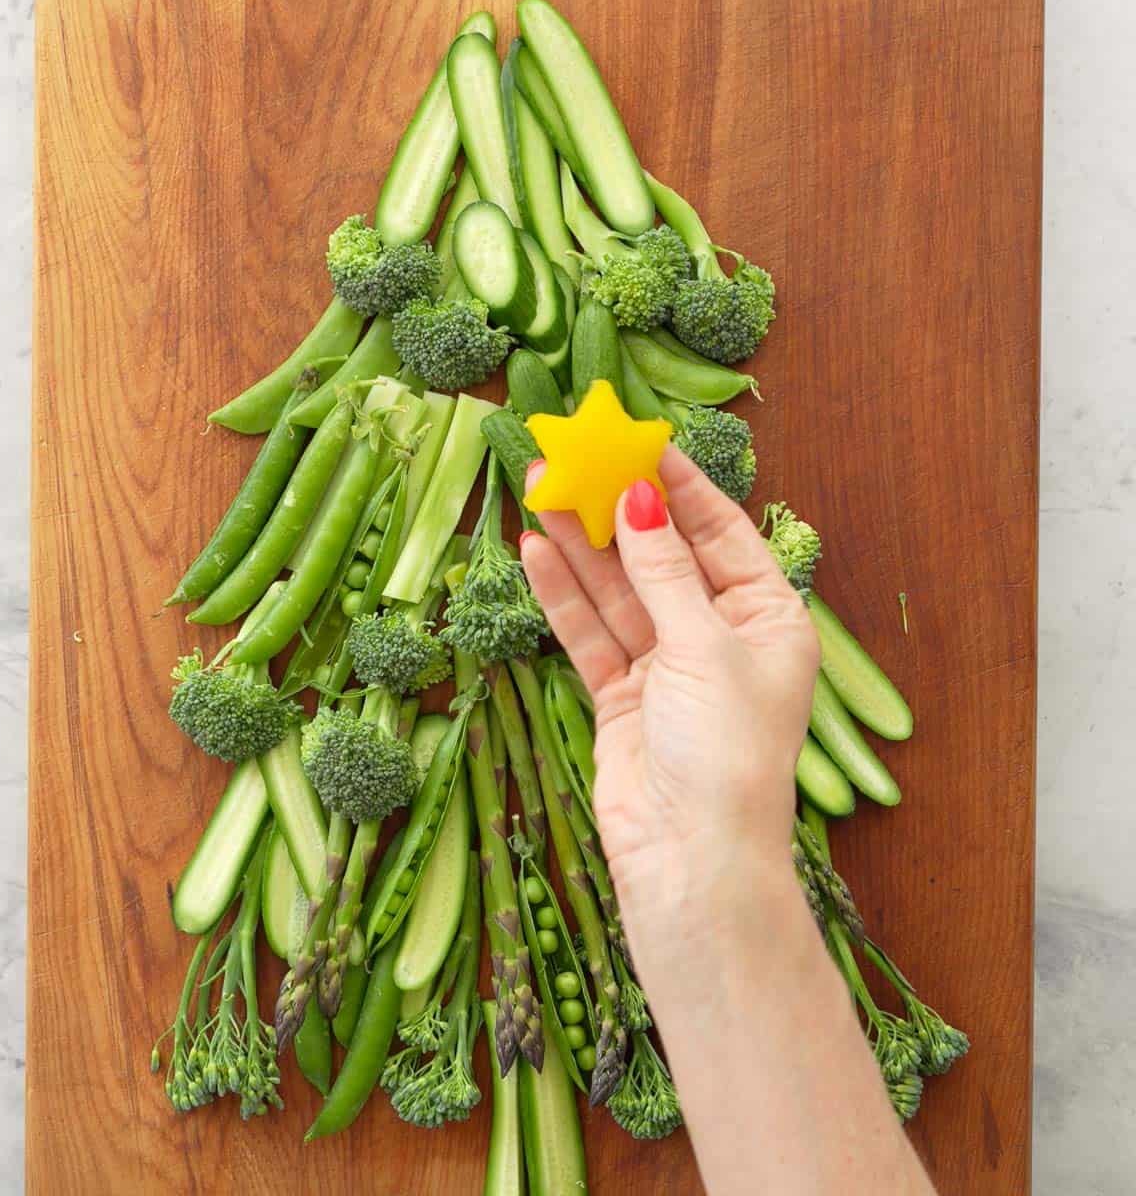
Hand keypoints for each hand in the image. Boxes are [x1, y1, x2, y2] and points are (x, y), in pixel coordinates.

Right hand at [520, 447, 819, 919]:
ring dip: (581, 544)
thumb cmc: (725, 750)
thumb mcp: (703, 646)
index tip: (643, 442)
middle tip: (575, 457)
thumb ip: (664, 571)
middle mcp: (718, 638)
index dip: (682, 488)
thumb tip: (638, 499)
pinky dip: (564, 596)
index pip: (722, 535)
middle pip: (662, 558)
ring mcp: (666, 668)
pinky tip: (535, 551)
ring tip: (540, 487)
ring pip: (618, 592)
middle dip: (618, 510)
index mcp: (767, 620)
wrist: (689, 858)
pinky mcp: (622, 697)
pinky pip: (592, 634)